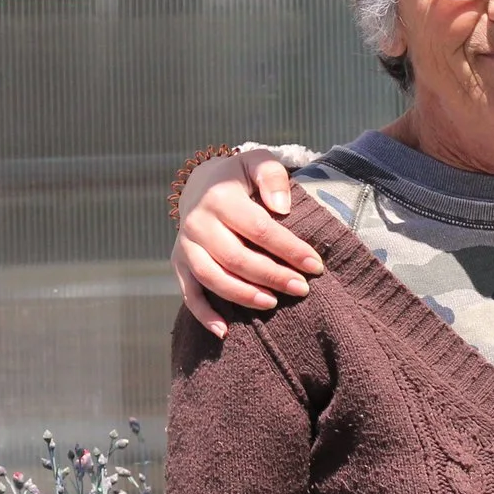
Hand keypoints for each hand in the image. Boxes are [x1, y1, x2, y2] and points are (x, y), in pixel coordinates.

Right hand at [172, 148, 325, 337]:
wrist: (200, 184)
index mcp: (220, 197)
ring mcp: (185, 245)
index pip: (258, 229)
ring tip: (272, 304)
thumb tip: (282, 209)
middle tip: (301, 289)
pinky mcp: (178, 263)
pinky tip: (225, 331)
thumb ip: (272, 176)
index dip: (288, 249)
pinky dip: (204, 315)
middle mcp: (197, 222)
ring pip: (212, 277)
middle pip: (236, 257)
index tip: (315, 266)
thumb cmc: (240, 177)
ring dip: (243, 295)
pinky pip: (188, 293)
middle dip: (272, 276)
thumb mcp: (257, 161)